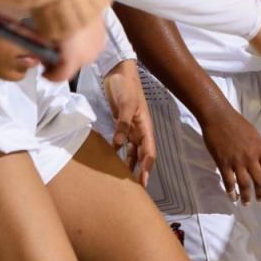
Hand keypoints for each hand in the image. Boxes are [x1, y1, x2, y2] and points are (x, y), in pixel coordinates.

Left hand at [42, 13, 105, 82]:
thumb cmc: (56, 15)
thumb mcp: (42, 36)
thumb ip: (40, 52)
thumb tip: (36, 57)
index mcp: (74, 59)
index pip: (61, 77)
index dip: (50, 75)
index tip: (43, 71)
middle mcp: (89, 55)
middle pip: (74, 66)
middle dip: (63, 62)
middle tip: (52, 51)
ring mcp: (99, 43)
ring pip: (85, 54)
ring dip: (75, 51)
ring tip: (65, 39)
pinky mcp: (105, 31)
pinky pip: (93, 42)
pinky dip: (84, 40)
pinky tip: (76, 29)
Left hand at [104, 59, 155, 187]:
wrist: (118, 71)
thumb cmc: (126, 85)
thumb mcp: (125, 104)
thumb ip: (122, 124)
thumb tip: (118, 145)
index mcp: (145, 125)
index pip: (149, 151)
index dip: (147, 168)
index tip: (143, 183)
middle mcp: (139, 129)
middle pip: (141, 155)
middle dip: (140, 171)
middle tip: (134, 189)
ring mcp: (130, 126)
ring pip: (132, 151)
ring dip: (129, 164)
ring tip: (122, 180)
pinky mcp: (120, 123)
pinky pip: (121, 142)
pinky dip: (118, 152)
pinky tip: (111, 160)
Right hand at [200, 100, 260, 204]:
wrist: (218, 116)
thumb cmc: (238, 123)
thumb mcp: (255, 135)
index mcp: (260, 148)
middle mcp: (250, 157)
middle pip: (259, 180)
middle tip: (260, 199)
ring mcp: (236, 161)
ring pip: (244, 184)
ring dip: (246, 196)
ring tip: (246, 202)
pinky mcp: (223, 163)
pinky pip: (229, 182)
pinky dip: (231, 191)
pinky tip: (232, 197)